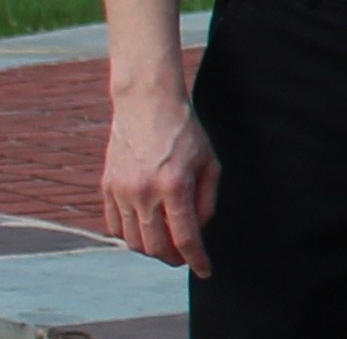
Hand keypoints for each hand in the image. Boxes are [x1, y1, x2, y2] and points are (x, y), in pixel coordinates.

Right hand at [100, 85, 214, 273]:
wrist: (147, 105)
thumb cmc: (185, 133)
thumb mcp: (209, 164)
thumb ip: (206, 202)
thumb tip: (197, 232)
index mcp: (175, 186)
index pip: (185, 238)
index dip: (197, 260)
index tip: (205, 270)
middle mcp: (144, 192)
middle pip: (155, 246)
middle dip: (173, 259)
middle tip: (185, 258)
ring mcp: (121, 191)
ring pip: (132, 241)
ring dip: (151, 250)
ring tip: (166, 245)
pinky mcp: (107, 187)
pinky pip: (115, 226)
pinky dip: (130, 236)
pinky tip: (145, 230)